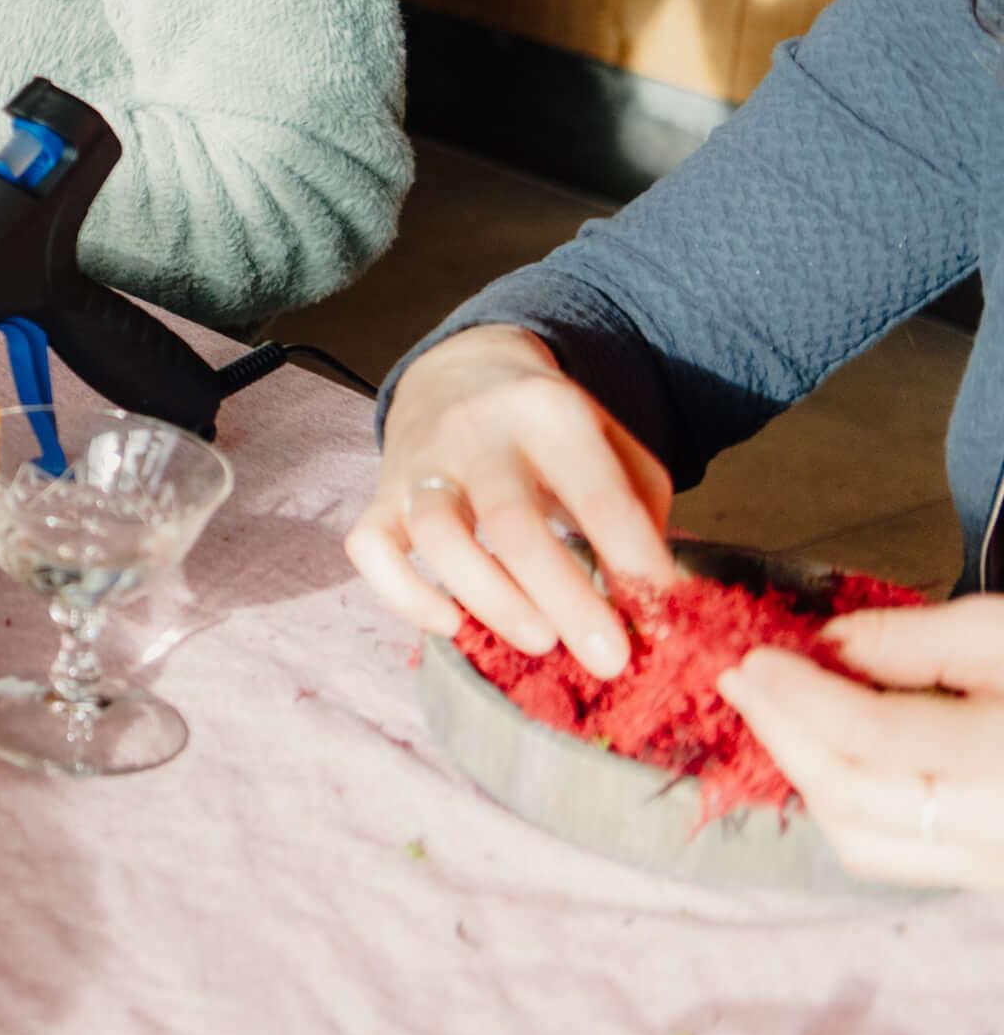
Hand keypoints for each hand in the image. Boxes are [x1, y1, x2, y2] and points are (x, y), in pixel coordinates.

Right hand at [342, 324, 675, 676]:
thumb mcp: (612, 441)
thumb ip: (639, 510)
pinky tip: (449, 624)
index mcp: (550, 412)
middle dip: (566, 598)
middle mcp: (477, 433)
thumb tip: (653, 601)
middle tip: (609, 661)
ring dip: (490, 597)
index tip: (665, 623)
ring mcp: (420, 463)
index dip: (635, 563)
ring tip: (540, 642)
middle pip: (512, 521)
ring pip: (436, 534)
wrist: (459, 372)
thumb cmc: (551, 429)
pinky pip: (369, 545)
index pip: (598, 496)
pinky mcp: (380, 494)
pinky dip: (401, 592)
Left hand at [721, 598, 1003, 892]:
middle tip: (738, 675)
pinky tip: (826, 749)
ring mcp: (996, 869)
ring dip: (805, 773)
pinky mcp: (991, 880)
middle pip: (855, 798)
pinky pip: (894, 855)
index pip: (876, 740)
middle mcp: (1000, 834)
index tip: (750, 653)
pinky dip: (843, 804)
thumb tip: (822, 644)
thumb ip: (914, 640)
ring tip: (774, 708)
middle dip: (783, 733)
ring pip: (864, 841)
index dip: (799, 697)